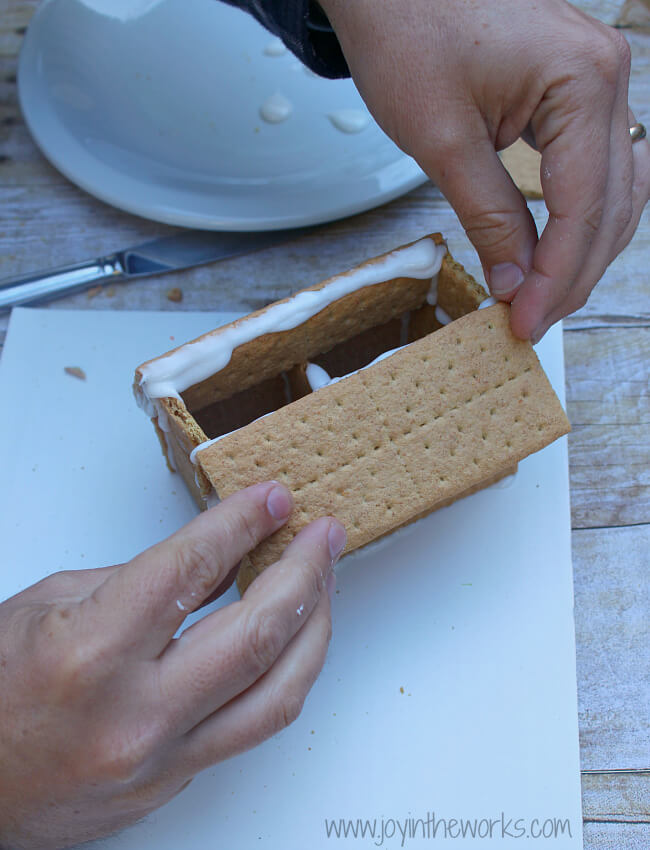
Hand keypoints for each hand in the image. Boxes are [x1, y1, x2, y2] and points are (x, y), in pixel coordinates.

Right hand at [0, 482, 343, 848]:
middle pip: (257, 632)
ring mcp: (162, 758)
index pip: (192, 570)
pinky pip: (254, 724)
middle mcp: (134, 713)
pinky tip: (294, 639)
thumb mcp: (51, 605)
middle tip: (323, 534)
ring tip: (324, 583)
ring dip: (316, 627)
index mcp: (90, 652)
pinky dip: (285, 673)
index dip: (242, 524)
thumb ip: (141, 581)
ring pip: (279, 691)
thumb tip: (216, 559)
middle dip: (305, 572)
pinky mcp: (176, 782)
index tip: (272, 499)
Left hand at [320, 0, 649, 340]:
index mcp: (583, 81)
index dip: (556, 277)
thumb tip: (517, 281)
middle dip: (573, 272)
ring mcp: (596, 78)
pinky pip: (597, 165)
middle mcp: (607, 75)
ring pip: (615, 190)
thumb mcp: (443, 141)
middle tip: (534, 321)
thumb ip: (489, 217)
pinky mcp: (575, 87)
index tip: (527, 322)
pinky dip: (581, 214)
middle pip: (611, 204)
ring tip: (545, 297)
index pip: (583, 208)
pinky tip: (559, 248)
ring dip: (584, 250)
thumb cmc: (407, 30)